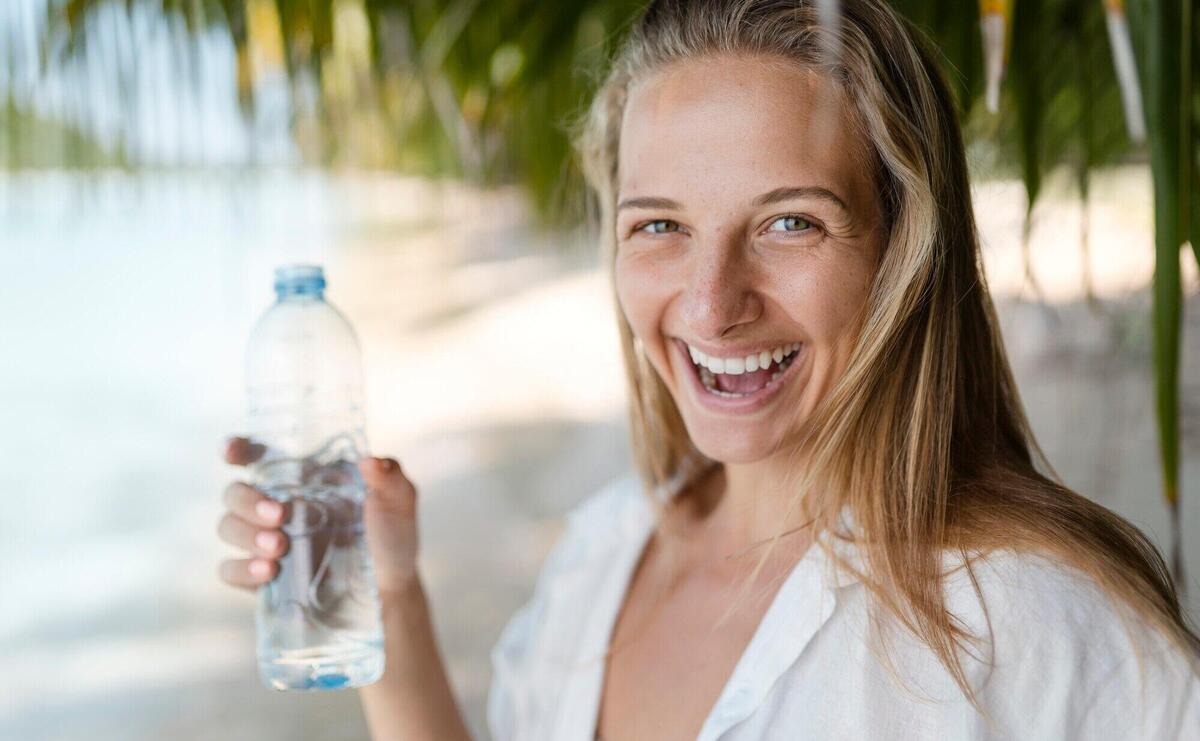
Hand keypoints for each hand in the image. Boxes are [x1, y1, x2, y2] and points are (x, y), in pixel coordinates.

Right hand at [216, 437, 421, 595]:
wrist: (390, 587)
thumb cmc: (391, 533)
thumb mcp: (398, 500)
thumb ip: (389, 477)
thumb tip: (370, 463)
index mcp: (301, 477)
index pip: (255, 455)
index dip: (236, 449)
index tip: (233, 452)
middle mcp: (276, 503)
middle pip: (234, 492)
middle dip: (248, 500)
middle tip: (279, 514)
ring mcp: (264, 539)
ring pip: (227, 527)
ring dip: (246, 534)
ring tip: (279, 546)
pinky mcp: (261, 576)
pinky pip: (229, 569)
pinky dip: (242, 568)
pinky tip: (268, 572)